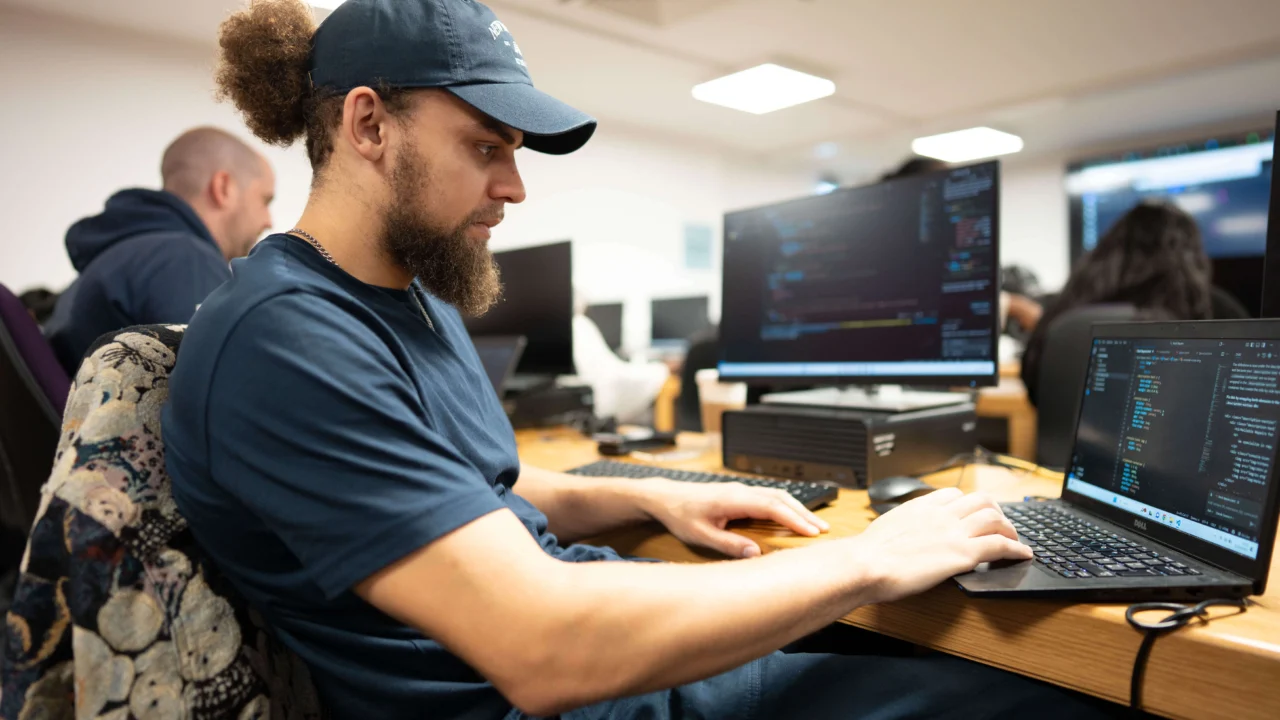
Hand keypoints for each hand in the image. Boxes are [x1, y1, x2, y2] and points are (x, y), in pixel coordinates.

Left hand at [640, 480, 828, 557]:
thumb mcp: (701, 535)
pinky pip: (769, 496)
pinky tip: (794, 516)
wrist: (666, 497)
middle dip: (804, 513)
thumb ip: (728, 544)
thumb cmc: (681, 516)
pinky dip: (786, 506)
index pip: (772, 507)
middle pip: (781, 498)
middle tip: (824, 530)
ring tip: (816, 525)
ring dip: (797, 508)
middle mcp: (741, 491)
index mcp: (734, 499)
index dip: (794, 519)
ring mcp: (741, 490)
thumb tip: (755, 554)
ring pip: (777, 495)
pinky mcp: (740, 493)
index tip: (812, 532)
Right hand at [853, 488, 1030, 603]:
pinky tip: (1023, 554)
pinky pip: (1000, 545)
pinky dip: (1016, 548)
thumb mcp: (887, 527)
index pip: (955, 494)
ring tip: (1014, 540)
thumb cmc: (869, 553)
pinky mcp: (963, 554)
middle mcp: (941, 514)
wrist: (866, 564)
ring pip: (995, 519)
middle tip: (1000, 526)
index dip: (969, 504)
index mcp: (922, 506)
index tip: (973, 514)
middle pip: (982, 500)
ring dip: (1009, 529)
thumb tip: (904, 533)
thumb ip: (903, 525)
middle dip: (996, 511)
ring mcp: (954, 532)